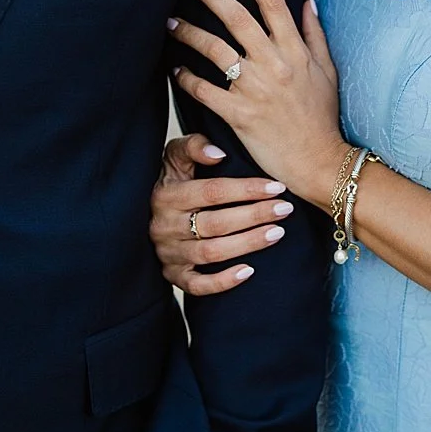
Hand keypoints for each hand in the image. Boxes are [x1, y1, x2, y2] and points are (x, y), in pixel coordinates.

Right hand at [149, 133, 297, 295]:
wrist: (144, 211)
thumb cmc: (175, 178)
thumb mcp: (176, 155)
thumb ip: (194, 146)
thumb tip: (218, 154)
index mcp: (166, 195)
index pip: (211, 192)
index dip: (246, 190)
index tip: (278, 187)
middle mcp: (163, 226)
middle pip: (214, 223)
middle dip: (254, 216)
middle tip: (285, 209)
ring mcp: (167, 253)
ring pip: (210, 253)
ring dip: (247, 244)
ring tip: (277, 233)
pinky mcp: (172, 275)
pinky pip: (196, 285)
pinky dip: (222, 281)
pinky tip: (249, 271)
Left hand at [172, 0, 347, 203]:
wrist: (320, 161)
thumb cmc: (322, 117)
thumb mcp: (328, 71)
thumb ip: (314, 34)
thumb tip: (306, 0)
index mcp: (295, 50)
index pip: (273, 2)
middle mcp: (274, 63)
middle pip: (237, 17)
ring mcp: (255, 88)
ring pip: (214, 49)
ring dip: (188, 32)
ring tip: (169, 20)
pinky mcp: (239, 114)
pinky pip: (204, 90)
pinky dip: (186, 78)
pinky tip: (176, 70)